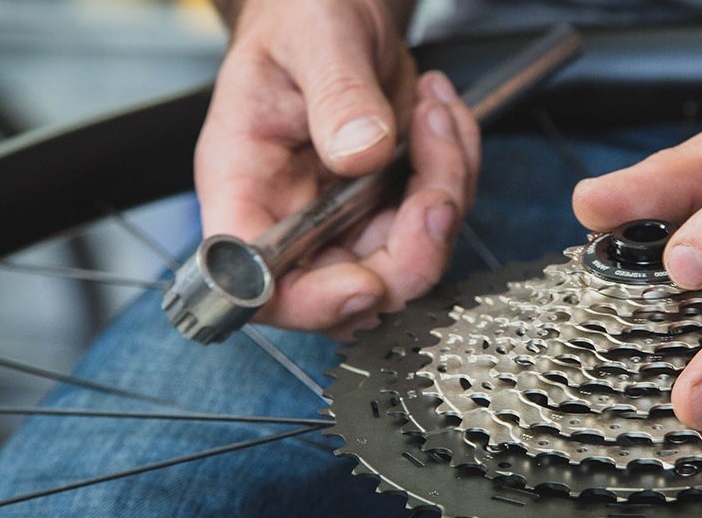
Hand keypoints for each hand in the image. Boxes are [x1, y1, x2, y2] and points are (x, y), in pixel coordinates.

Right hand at [196, 0, 478, 338]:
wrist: (337, 4)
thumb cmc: (301, 15)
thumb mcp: (316, 38)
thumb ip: (337, 95)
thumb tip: (362, 154)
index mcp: (244, 185)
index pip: (258, 284)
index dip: (313, 303)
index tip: (366, 283)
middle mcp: (293, 217)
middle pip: (353, 293)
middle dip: (414, 248)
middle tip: (435, 183)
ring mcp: (345, 219)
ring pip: (411, 261)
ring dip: (445, 192)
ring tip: (432, 112)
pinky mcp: (390, 208)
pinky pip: (439, 221)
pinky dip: (457, 171)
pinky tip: (438, 115)